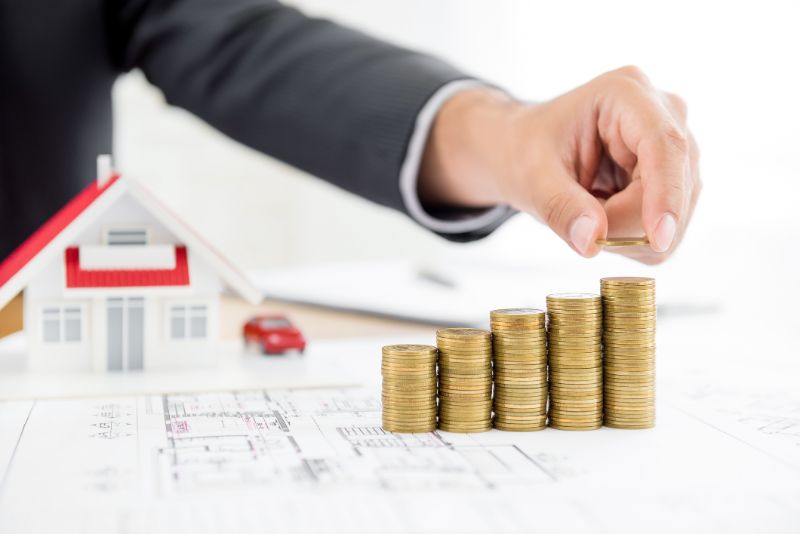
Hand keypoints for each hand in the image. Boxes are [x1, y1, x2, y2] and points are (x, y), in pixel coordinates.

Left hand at [419, 66, 700, 263]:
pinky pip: (672, 225)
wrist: (526, 150)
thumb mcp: (533, 179)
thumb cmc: (527, 152)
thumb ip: (562, 209)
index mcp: (625, 93)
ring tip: (588, 209)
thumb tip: (592, 242)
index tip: (659, 240)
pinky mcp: (678, 174)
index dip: (667, 194)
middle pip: (673, 185)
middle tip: (579, 222)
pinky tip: (606, 216)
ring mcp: (677, 144)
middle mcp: (664, 111)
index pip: (663, 144)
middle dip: (629, 222)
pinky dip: (636, 237)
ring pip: (678, 211)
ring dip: (631, 232)